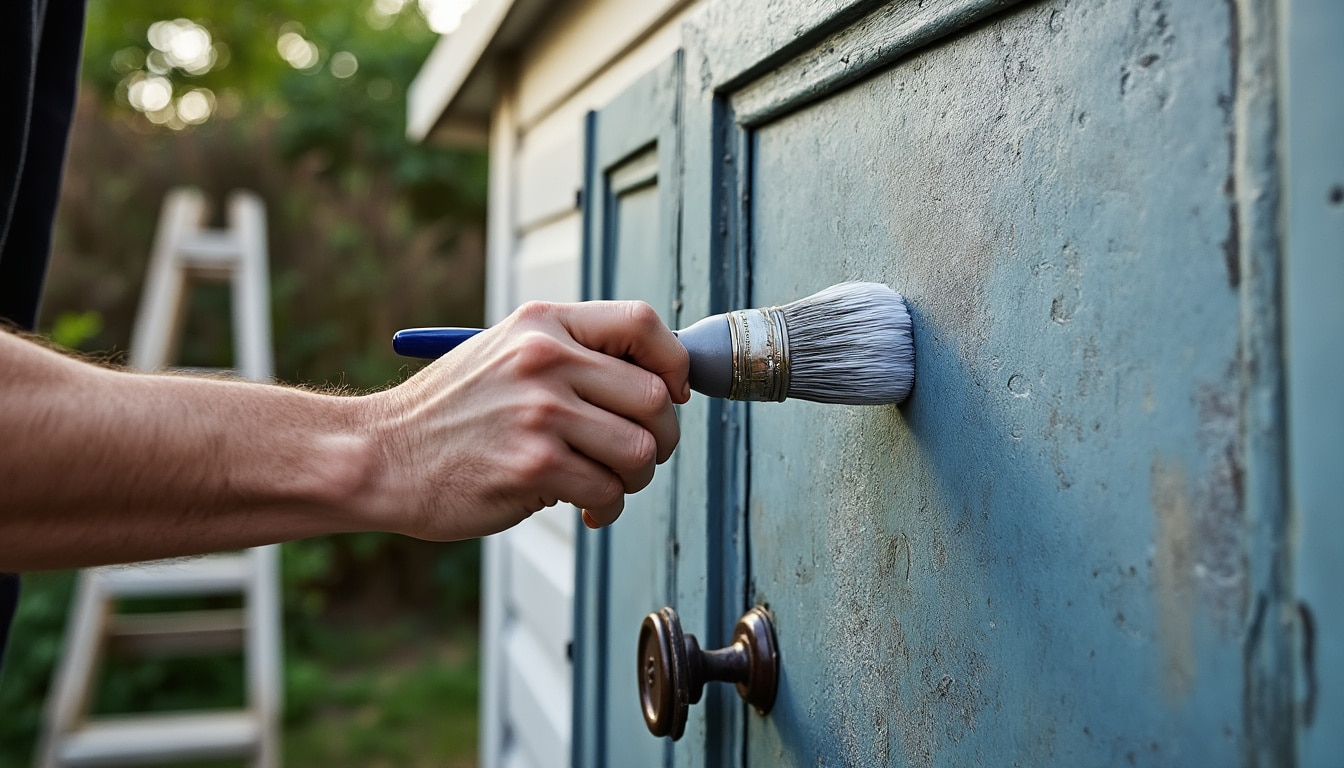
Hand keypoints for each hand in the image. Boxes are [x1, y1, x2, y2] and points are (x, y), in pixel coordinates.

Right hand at [362, 300, 689, 539]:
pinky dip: (605, 507)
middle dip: (660, 437)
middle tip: (634, 455)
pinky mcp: (534, 466)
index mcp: (544, 324)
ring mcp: (541, 413)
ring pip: (640, 450)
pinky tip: (581, 506)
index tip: (673, 393)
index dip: (674, 363)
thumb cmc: (450, 414)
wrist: (380, 457)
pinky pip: (609, 491)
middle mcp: (545, 359)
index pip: (643, 325)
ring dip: (634, 477)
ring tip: (603, 482)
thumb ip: (573, 356)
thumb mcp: (505, 354)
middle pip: (655, 397)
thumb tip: (660, 384)